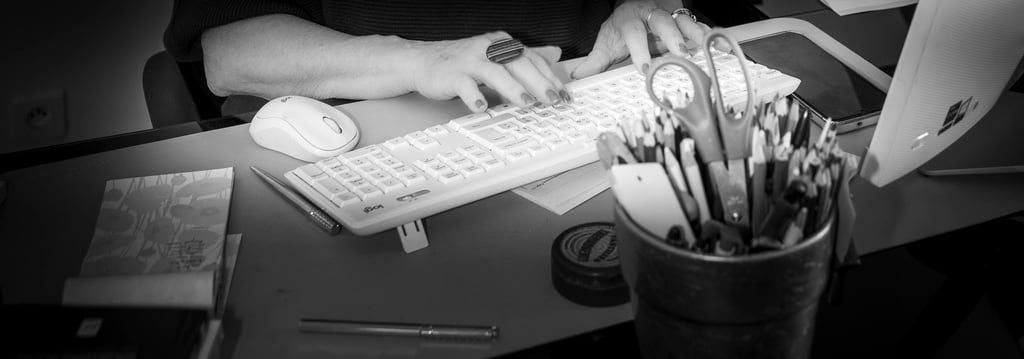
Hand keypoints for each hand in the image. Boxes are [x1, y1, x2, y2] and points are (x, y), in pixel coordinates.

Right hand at [411, 31, 570, 112]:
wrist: (423, 62)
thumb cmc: (463, 62)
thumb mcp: (498, 55)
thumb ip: (526, 56)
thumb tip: (555, 53)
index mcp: (501, 44)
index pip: (531, 59)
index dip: (550, 77)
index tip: (564, 94)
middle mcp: (487, 49)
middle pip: (517, 63)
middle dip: (538, 82)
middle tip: (553, 100)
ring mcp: (469, 61)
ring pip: (494, 72)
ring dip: (512, 88)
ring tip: (526, 104)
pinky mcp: (451, 74)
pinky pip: (464, 85)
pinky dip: (473, 96)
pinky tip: (482, 108)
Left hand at [571, 0, 709, 78]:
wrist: (635, 9)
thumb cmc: (622, 28)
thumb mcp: (606, 42)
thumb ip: (594, 61)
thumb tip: (576, 77)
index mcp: (629, 19)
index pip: (633, 31)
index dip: (639, 48)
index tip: (644, 67)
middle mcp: (651, 14)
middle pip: (662, 21)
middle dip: (672, 37)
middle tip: (680, 54)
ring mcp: (670, 17)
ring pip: (684, 21)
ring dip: (695, 35)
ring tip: (705, 49)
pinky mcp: (684, 23)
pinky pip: (699, 27)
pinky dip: (711, 36)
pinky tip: (721, 47)